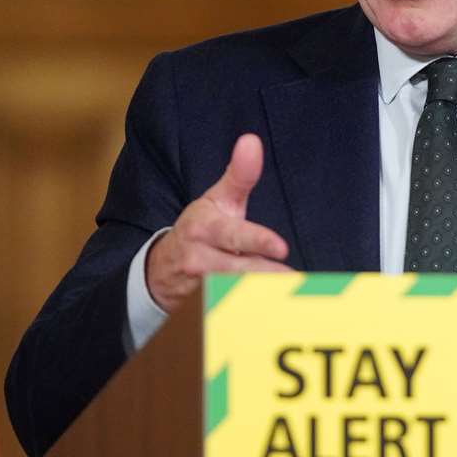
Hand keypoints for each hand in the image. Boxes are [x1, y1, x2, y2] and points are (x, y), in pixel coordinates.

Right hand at [144, 133, 291, 310]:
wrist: (163, 268)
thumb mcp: (217, 200)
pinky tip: (273, 316)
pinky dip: (250, 314)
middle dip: (265, 275)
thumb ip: (240, 175)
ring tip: (290, 300)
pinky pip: (230, 312)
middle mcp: (200, 257)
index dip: (257, 241)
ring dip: (261, 298)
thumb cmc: (202, 228)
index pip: (234, 235)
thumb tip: (252, 140)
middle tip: (293, 280)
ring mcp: (200, 286)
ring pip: (234, 294)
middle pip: (237, 270)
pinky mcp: (203, 308)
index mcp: (205, 227)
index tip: (281, 247)